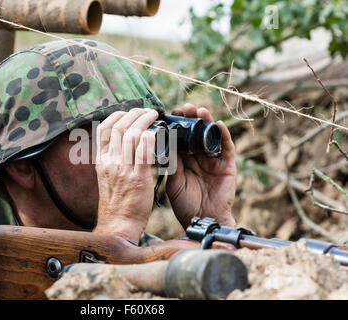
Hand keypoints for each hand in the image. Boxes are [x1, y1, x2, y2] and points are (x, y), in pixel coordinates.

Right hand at [93, 108, 157, 243]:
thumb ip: (113, 159)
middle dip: (134, 114)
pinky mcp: (138, 179)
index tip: (128, 112)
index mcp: (102, 161)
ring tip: (154, 116)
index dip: (117, 115)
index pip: (103, 129)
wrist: (118, 225)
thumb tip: (122, 143)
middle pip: (118, 127)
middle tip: (147, 111)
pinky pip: (144, 154)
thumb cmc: (116, 202)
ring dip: (144, 121)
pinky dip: (149, 140)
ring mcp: (123, 170)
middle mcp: (110, 162)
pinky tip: (156, 133)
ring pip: (131, 135)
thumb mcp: (106, 177)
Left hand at [166, 104, 236, 228]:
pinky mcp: (227, 165)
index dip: (176, 125)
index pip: (180, 138)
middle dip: (190, 119)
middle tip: (184, 108)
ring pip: (210, 136)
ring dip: (206, 122)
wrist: (202, 220)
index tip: (169, 114)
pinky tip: (217, 125)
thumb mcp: (174, 181)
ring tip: (199, 111)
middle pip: (195, 133)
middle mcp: (198, 157)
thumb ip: (172, 163)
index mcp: (184, 160)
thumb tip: (164, 142)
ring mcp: (213, 160)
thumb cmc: (185, 204)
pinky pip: (226, 147)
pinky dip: (223, 135)